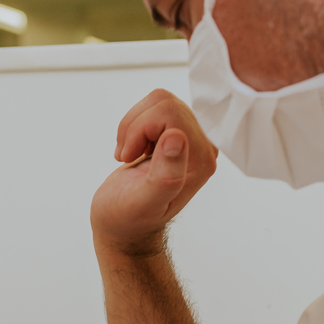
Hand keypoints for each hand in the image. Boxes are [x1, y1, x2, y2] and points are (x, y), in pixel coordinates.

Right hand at [91, 89, 218, 255]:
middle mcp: (202, 147)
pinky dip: (133, 126)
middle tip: (128, 156)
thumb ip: (166, 175)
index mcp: (201, 160)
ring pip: (158, 100)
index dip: (141, 129)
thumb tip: (177, 137)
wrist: (121, 223)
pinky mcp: (177, 133)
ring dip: (132, 126)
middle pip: (164, 102)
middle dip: (135, 127)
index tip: (132, 158)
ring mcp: (190, 138)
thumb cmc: (129, 218)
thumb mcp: (145, 202)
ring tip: (129, 154)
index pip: (171, 113)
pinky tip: (134, 151)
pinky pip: (153, 106)